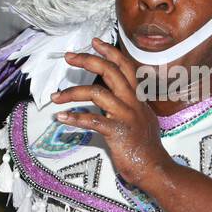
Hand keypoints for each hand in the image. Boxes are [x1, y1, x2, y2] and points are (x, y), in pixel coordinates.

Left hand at [50, 37, 170, 190]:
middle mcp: (132, 102)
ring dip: (72, 92)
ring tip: (56, 97)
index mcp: (137, 98)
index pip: (125, 67)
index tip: (95, 43)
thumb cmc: (145, 148)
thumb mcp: (141, 120)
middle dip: (87, 60)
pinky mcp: (118, 132)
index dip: (110, 52)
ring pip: (96, 93)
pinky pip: (92, 120)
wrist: (155, 169)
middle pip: (110, 71)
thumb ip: (129, 107)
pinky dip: (74, 118)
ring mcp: (126, 116)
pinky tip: (62, 118)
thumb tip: (113, 100)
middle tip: (69, 57)